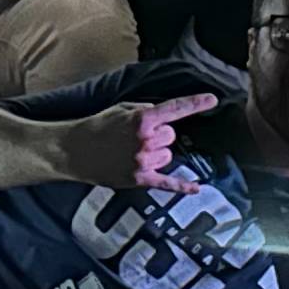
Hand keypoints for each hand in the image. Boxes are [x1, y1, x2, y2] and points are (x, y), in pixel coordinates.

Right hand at [72, 94, 211, 194]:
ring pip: (168, 156)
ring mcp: (143, 161)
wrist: (74, 151)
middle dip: (160, 135)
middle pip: (171, 137)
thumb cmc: (98, 126)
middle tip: (139, 137)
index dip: (195, 103)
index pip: (175, 109)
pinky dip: (182, 186)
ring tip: (134, 152)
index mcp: (142, 119)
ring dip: (157, 154)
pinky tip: (196, 188)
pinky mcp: (140, 179)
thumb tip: (163, 117)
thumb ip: (146, 110)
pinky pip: (167, 183)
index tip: (213, 100)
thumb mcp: (121, 108)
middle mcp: (146, 140)